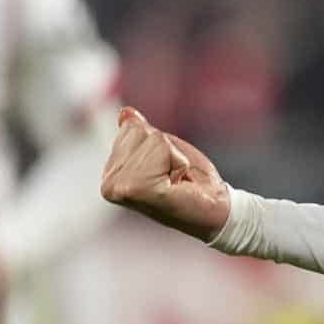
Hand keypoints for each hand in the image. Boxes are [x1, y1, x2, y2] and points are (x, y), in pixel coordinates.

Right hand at [100, 107, 231, 241]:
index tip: (165, 170)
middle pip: (139, 131)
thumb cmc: (191, 181)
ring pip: (152, 139)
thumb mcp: (164, 151)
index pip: (130, 129)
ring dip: (172, 157)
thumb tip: (126, 113)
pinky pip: (162, 149)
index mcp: (111, 175)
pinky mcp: (137, 189)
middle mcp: (109, 184)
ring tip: (174, 182)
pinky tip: (176, 186)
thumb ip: (141, 134)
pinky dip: (178, 163)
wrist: (214, 210)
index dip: (158, 144)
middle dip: (164, 150)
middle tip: (171, 177)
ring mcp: (120, 188)